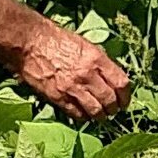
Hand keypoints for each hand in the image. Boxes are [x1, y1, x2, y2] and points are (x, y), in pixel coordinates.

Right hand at [12, 23, 132, 120]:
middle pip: (110, 100)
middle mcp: (87, 75)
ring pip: (95, 111)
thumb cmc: (57, 39)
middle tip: (113, 110)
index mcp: (97, 59)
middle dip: (114, 108)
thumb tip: (110, 78)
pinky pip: (76, 114)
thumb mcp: (85, 45)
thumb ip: (99, 62)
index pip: (121, 83)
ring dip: (100, 116)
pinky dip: (83, 117)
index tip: (124, 100)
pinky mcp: (58, 97)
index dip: (126, 96)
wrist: (31, 43)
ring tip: (100, 115)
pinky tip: (84, 114)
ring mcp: (72, 87)